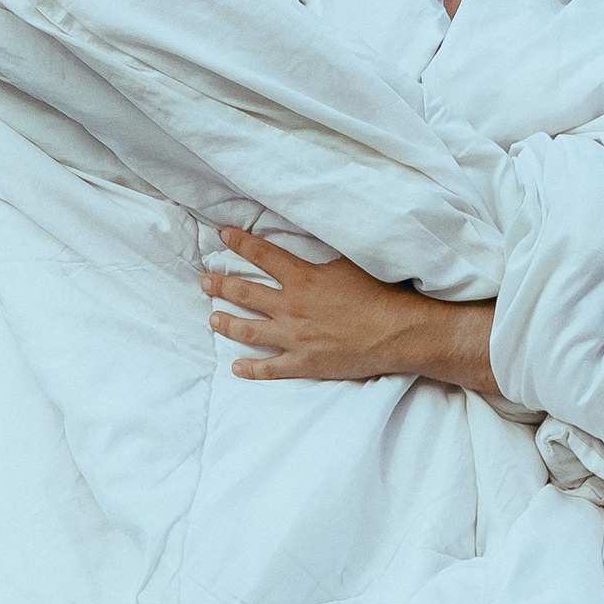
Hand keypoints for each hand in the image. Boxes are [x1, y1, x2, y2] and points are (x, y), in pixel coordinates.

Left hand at [204, 227, 496, 396]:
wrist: (398, 332)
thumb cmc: (380, 295)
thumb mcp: (350, 262)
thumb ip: (324, 255)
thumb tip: (311, 234)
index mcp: (303, 278)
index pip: (263, 254)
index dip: (240, 242)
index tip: (223, 235)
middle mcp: (292, 307)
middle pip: (246, 292)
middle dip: (221, 285)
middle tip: (205, 281)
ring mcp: (294, 337)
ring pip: (249, 329)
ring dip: (227, 323)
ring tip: (213, 319)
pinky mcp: (304, 363)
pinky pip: (269, 368)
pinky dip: (251, 368)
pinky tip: (237, 366)